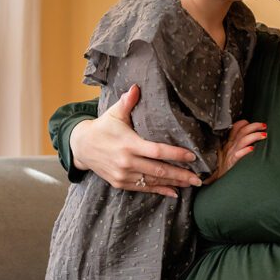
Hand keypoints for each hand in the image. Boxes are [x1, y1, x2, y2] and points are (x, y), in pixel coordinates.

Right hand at [70, 85, 201, 197]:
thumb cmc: (102, 127)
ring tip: (190, 184)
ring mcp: (123, 175)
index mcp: (128, 144)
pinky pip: (143, 188)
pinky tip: (174, 192)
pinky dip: (159, 190)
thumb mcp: (114, 113)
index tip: (192, 156)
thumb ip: (127, 102)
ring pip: (153, 181)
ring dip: (173, 183)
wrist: (81, 147)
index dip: (176, 154)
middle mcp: (126, 162)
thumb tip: (136, 87)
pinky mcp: (120, 183)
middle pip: (159, 170)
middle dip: (181, 175)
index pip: (157, 151)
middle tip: (199, 178)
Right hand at [204, 120, 265, 184]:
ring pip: (243, 140)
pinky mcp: (232, 163)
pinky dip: (245, 151)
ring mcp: (231, 154)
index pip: (235, 128)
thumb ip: (237, 145)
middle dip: (254, 126)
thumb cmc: (225, 168)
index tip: (255, 124)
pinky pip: (238, 155)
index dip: (244, 123)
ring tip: (264, 135)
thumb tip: (250, 139)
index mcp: (229, 143)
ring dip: (254, 136)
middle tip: (263, 126)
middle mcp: (230, 147)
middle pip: (242, 131)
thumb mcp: (229, 154)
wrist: (218, 181)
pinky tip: (252, 149)